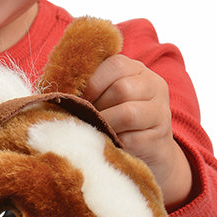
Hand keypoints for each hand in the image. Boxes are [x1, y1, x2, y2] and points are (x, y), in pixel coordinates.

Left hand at [83, 54, 193, 209]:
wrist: (149, 151)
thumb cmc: (115, 119)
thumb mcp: (104, 96)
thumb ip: (88, 86)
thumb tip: (57, 87)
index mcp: (137, 70)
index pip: (115, 64)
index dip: (91, 82)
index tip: (76, 97)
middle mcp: (153, 86)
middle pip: (121, 89)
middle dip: (97, 105)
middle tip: (85, 117)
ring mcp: (160, 112)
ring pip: (128, 113)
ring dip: (105, 124)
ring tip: (95, 129)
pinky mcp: (158, 139)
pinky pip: (131, 139)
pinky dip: (114, 142)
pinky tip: (107, 143)